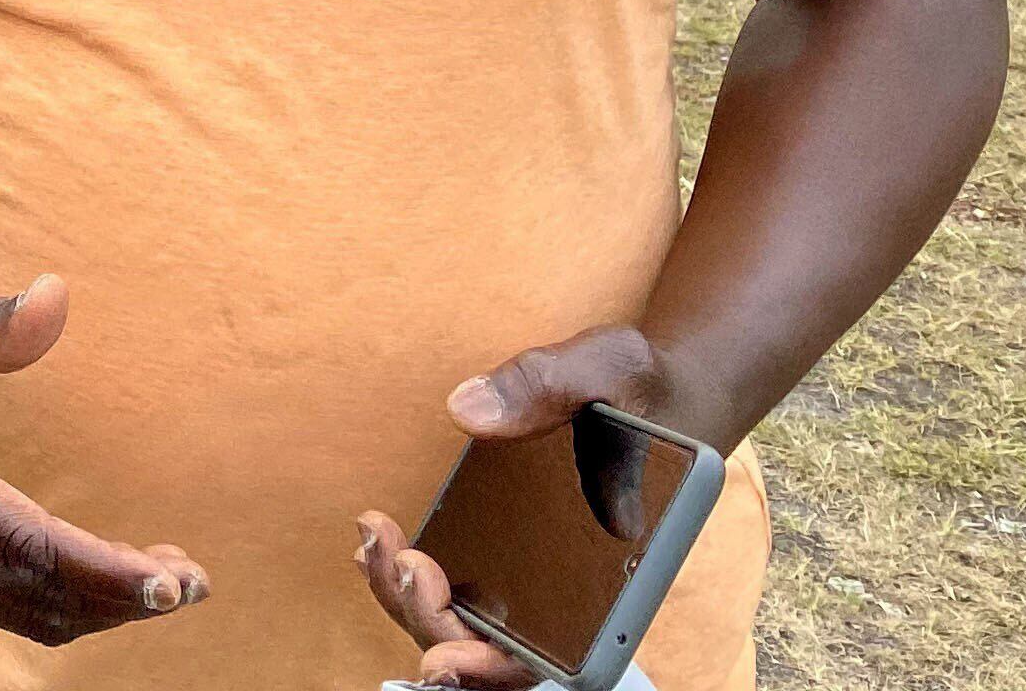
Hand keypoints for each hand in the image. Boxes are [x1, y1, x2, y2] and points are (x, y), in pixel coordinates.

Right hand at [0, 274, 206, 646]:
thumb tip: (58, 297)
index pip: (28, 544)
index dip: (105, 570)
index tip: (172, 580)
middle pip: (39, 595)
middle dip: (122, 597)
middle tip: (195, 582)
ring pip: (29, 614)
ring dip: (101, 606)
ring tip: (168, 580)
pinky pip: (9, 611)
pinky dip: (67, 604)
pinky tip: (113, 578)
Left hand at [356, 325, 676, 684]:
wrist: (649, 385)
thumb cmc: (641, 386)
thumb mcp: (607, 366)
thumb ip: (546, 386)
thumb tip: (467, 411)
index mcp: (621, 570)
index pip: (564, 660)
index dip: (498, 669)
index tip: (446, 658)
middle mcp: (580, 588)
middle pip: (500, 652)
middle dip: (435, 622)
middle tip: (402, 562)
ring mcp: (540, 573)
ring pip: (472, 627)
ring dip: (413, 601)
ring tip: (376, 542)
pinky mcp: (510, 549)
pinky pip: (463, 589)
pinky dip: (416, 581)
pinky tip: (381, 544)